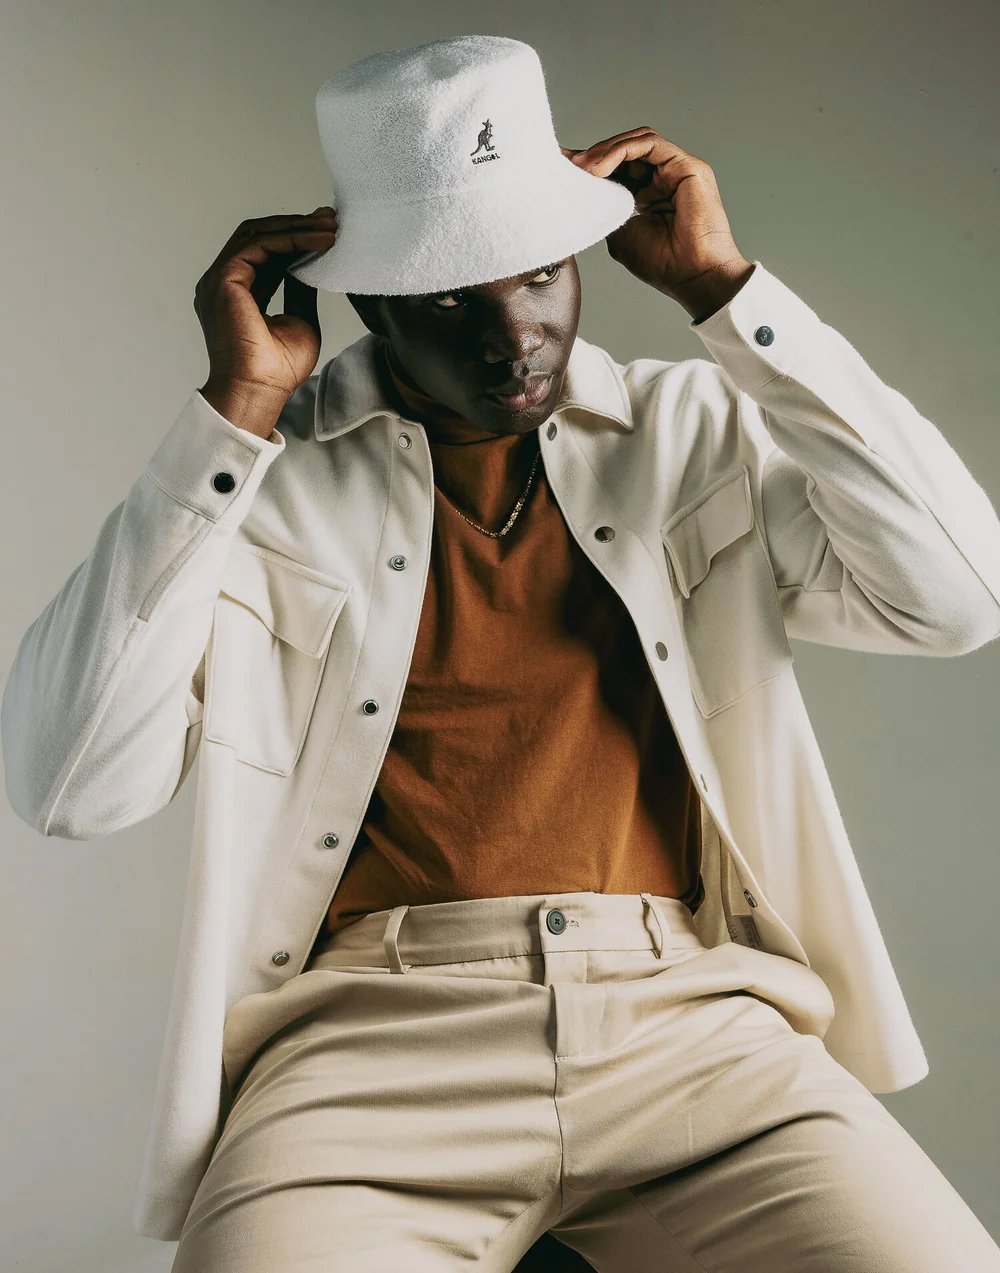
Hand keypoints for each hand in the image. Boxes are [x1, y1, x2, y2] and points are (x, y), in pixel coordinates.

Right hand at [194, 207, 338, 404]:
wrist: (260, 392)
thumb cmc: (276, 371)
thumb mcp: (300, 319)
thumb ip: (300, 289)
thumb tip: (313, 264)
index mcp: (238, 292)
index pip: (266, 252)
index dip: (296, 238)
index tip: (326, 231)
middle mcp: (224, 282)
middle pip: (259, 236)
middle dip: (297, 225)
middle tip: (331, 220)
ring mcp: (220, 280)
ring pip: (258, 234)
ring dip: (296, 228)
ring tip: (329, 227)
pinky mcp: (224, 280)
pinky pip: (258, 245)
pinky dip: (289, 239)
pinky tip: (316, 240)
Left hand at [561, 128, 753, 319]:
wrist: (694, 276)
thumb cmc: (663, 263)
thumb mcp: (620, 234)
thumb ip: (606, 209)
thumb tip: (583, 194)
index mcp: (649, 194)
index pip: (617, 169)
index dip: (590, 165)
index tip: (561, 166)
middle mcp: (664, 178)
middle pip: (625, 150)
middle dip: (593, 155)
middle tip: (568, 165)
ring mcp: (677, 169)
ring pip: (636, 142)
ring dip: (605, 151)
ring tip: (584, 167)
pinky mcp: (687, 165)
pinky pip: (649, 144)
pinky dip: (622, 150)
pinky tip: (602, 166)